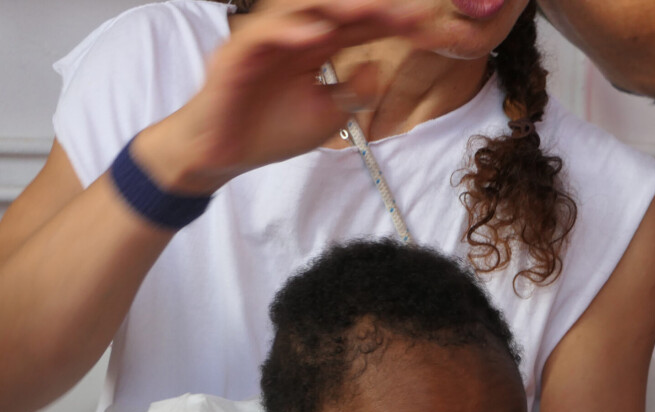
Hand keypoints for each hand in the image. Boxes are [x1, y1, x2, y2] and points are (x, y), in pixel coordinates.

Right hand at [134, 0, 439, 192]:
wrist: (223, 154)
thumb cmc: (270, 130)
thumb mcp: (327, 116)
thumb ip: (354, 94)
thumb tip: (377, 69)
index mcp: (317, 45)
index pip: (361, 27)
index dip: (394, 24)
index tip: (430, 27)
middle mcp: (292, 35)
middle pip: (335, 9)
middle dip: (371, 7)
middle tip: (408, 11)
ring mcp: (263, 41)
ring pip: (297, 11)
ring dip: (333, 7)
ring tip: (368, 9)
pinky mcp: (234, 56)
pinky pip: (259, 36)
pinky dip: (287, 34)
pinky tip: (315, 36)